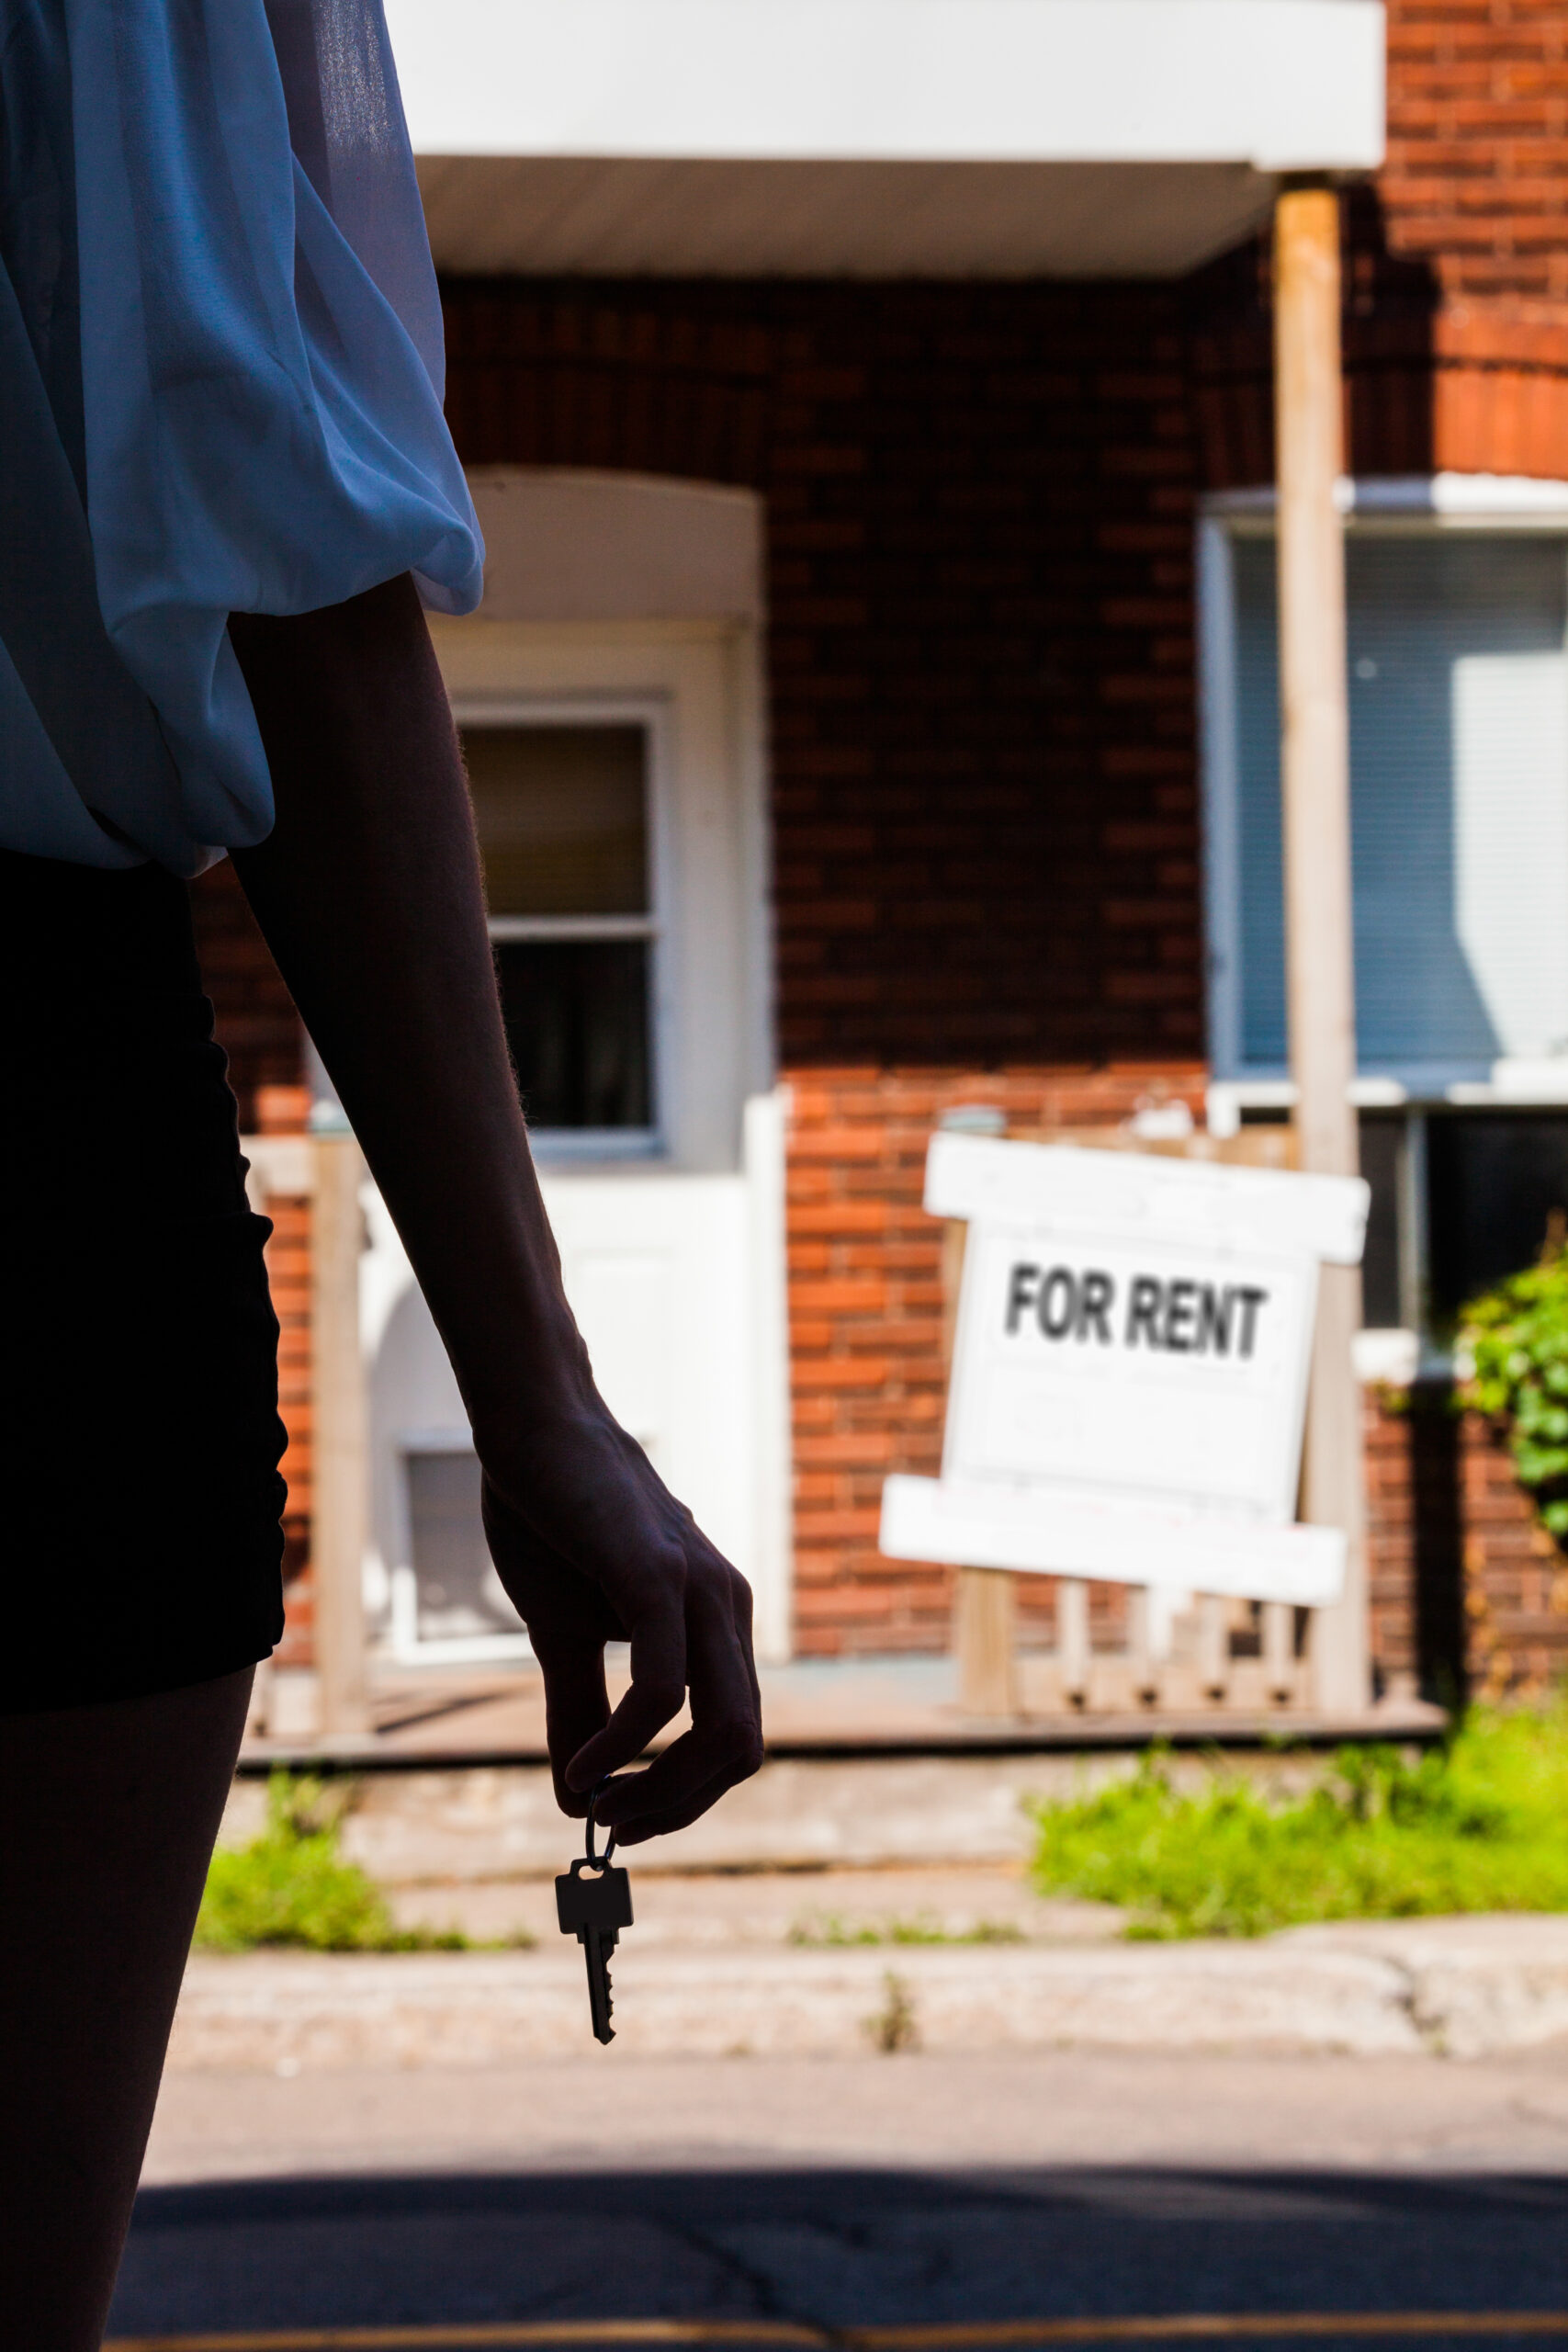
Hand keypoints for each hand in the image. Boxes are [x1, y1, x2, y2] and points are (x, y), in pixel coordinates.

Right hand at [479, 1405, 763, 1844]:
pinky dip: (624, 1745)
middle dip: (680, 1807)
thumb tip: (574, 1798)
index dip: (686, 1796)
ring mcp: (702, 1591)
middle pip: (744, 1749)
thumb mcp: (565, 1634)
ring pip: (725, 1730)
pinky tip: (583, 1763)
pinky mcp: (660, 1577)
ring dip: (662, 1790)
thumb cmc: (553, 1520)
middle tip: (612, 1825)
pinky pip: (664, 1690)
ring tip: (598, 1802)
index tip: (620, 1818)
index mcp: (716, 1622)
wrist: (534, 1432)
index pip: (735, 1739)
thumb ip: (579, 1711)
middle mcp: (726, 1609)